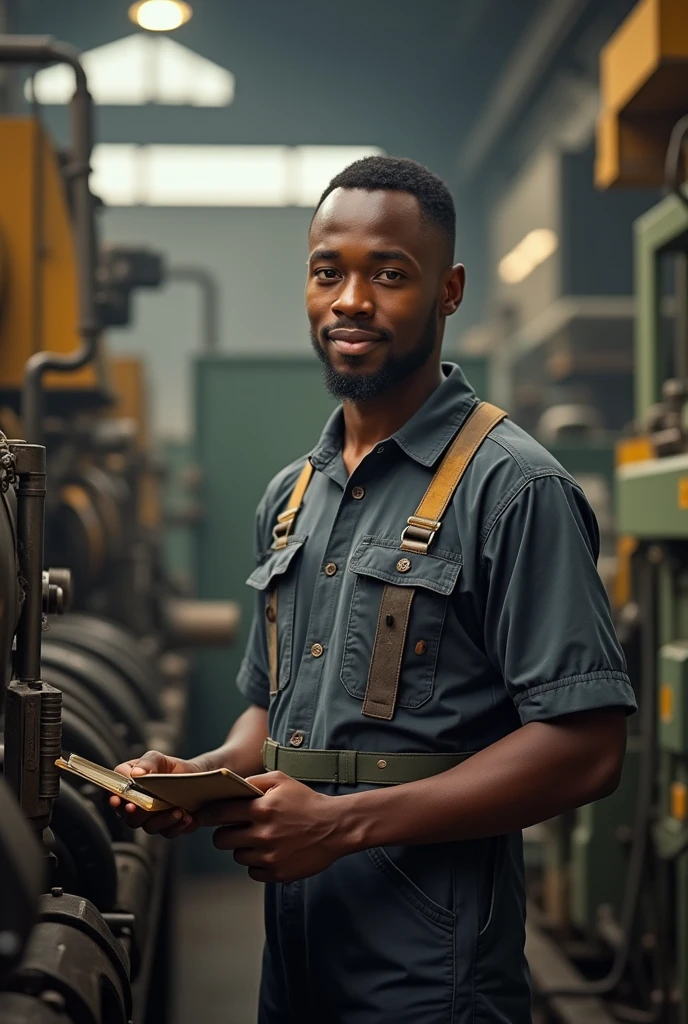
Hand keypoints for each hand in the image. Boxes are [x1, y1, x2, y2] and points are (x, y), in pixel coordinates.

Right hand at [109, 749, 204, 837]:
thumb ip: (147, 763)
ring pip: (149, 827)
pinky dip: (177, 825)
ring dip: (163, 820)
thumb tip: (137, 774)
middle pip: (128, 816)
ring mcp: (149, 819)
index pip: (115, 791)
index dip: (114, 796)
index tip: (118, 800)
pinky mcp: (165, 827)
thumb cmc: (171, 768)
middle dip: (137, 813)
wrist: (193, 779)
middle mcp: (135, 804)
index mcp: (129, 784)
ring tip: (178, 810)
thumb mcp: (159, 759)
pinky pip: (167, 832)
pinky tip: (187, 817)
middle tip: (147, 807)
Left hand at [196, 771, 346, 882]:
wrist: (336, 827)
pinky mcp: (278, 873)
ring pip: (238, 856)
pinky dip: (257, 863)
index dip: (208, 814)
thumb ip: (255, 781)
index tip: (203, 815)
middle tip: (234, 828)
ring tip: (260, 839)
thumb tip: (232, 786)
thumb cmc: (307, 801)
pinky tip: (270, 852)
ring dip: (243, 847)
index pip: (220, 813)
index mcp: (262, 809)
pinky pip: (253, 871)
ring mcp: (269, 856)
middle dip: (225, 832)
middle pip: (222, 839)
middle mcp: (263, 834)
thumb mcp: (283, 780)